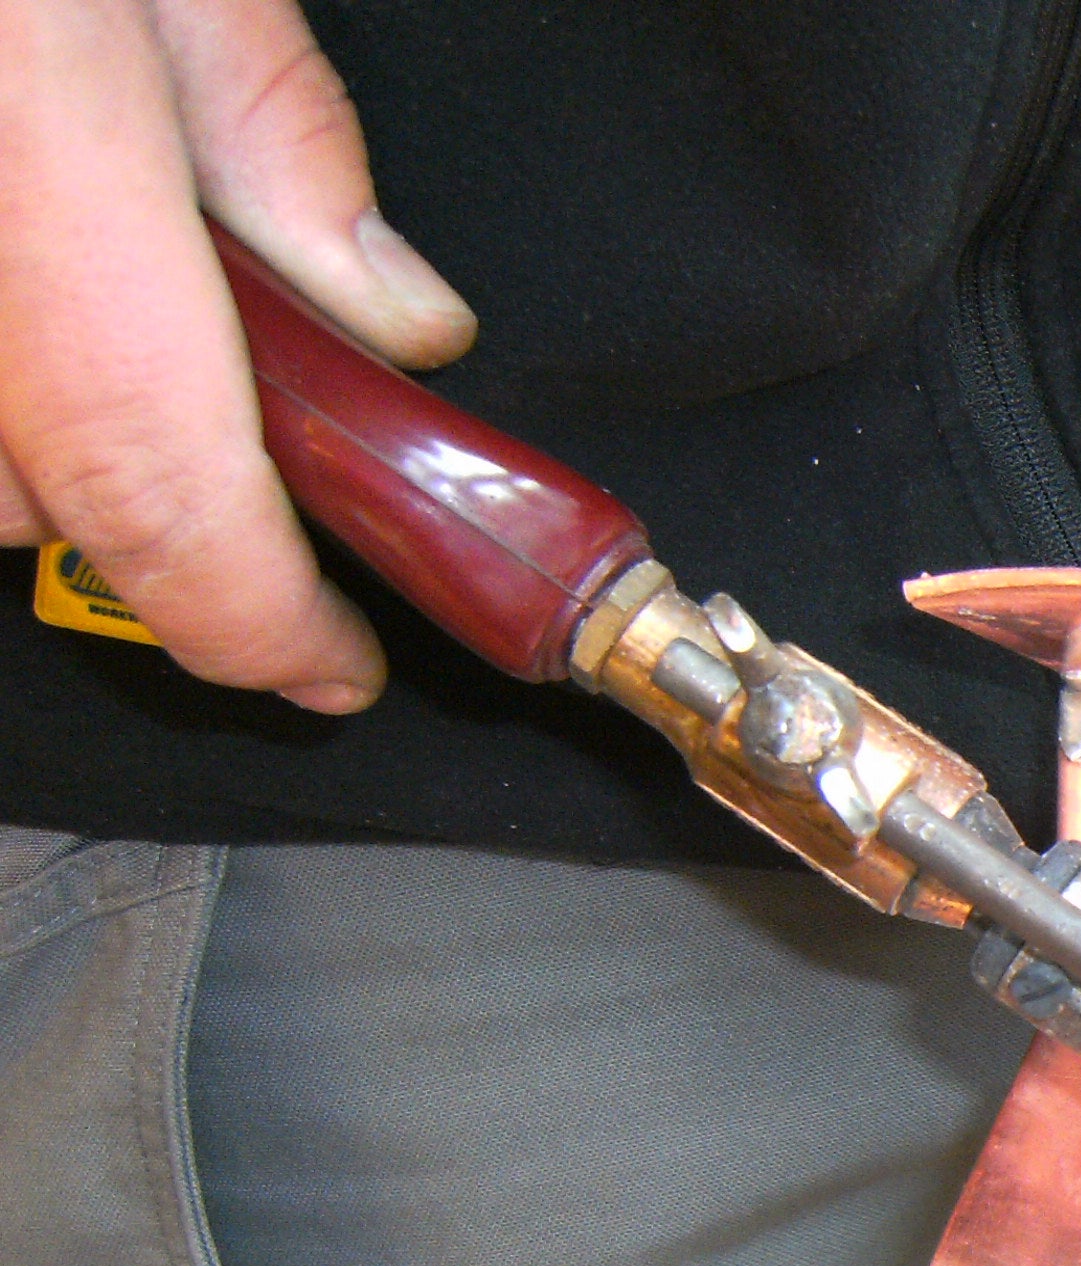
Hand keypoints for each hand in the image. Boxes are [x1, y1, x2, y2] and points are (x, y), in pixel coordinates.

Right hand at [0, 0, 472, 710]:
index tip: (325, 662)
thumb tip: (391, 317)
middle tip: (173, 327)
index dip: (255, 623)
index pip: (157, 492)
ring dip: (12, 401)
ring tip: (32, 228)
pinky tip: (4, 229)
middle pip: (21, 488)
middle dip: (129, 460)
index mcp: (28, 171)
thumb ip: (272, 137)